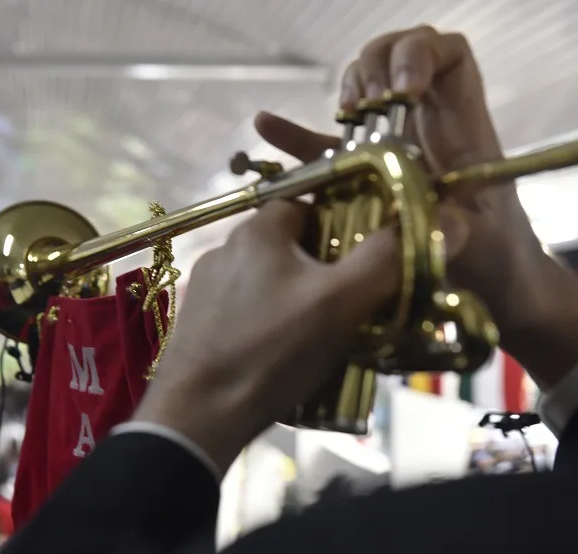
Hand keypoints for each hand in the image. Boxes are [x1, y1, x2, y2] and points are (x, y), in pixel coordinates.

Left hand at [135, 201, 414, 472]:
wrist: (197, 415)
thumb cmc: (271, 350)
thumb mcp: (340, 302)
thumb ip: (389, 257)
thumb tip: (450, 218)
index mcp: (256, 231)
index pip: (310, 203)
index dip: (348, 223)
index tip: (374, 255)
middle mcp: (224, 250)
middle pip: (292, 246)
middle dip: (328, 269)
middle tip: (359, 303)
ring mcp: (206, 289)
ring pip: (270, 282)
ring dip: (301, 300)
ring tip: (330, 336)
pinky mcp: (198, 325)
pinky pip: (248, 313)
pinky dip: (273, 325)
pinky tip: (289, 356)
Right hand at [253, 25, 577, 386]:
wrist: (492, 291)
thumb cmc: (495, 265)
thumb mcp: (480, 242)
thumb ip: (451, 224)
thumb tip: (413, 205)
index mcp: (461, 130)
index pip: (447, 57)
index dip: (419, 56)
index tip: (403, 90)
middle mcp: (424, 129)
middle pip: (398, 61)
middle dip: (376, 68)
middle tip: (365, 103)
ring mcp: (390, 150)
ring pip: (363, 95)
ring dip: (347, 94)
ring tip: (343, 115)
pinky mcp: (358, 180)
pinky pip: (322, 151)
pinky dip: (293, 137)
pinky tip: (265, 124)